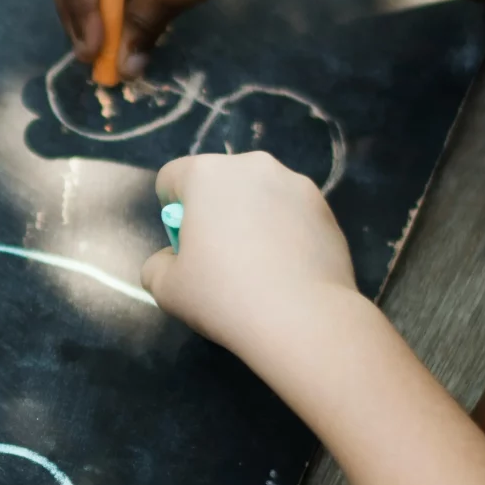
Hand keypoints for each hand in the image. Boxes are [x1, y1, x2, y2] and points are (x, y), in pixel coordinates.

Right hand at [140, 151, 358, 355]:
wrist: (303, 319)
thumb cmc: (224, 296)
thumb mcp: (166, 288)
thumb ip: (158, 264)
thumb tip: (174, 259)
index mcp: (207, 174)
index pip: (173, 178)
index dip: (171, 211)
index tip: (184, 244)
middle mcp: (253, 166)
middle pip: (220, 182)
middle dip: (215, 210)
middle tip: (220, 257)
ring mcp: (296, 184)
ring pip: (259, 195)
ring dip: (252, 217)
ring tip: (260, 265)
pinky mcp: (326, 208)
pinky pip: (292, 213)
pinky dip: (285, 231)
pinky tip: (287, 269)